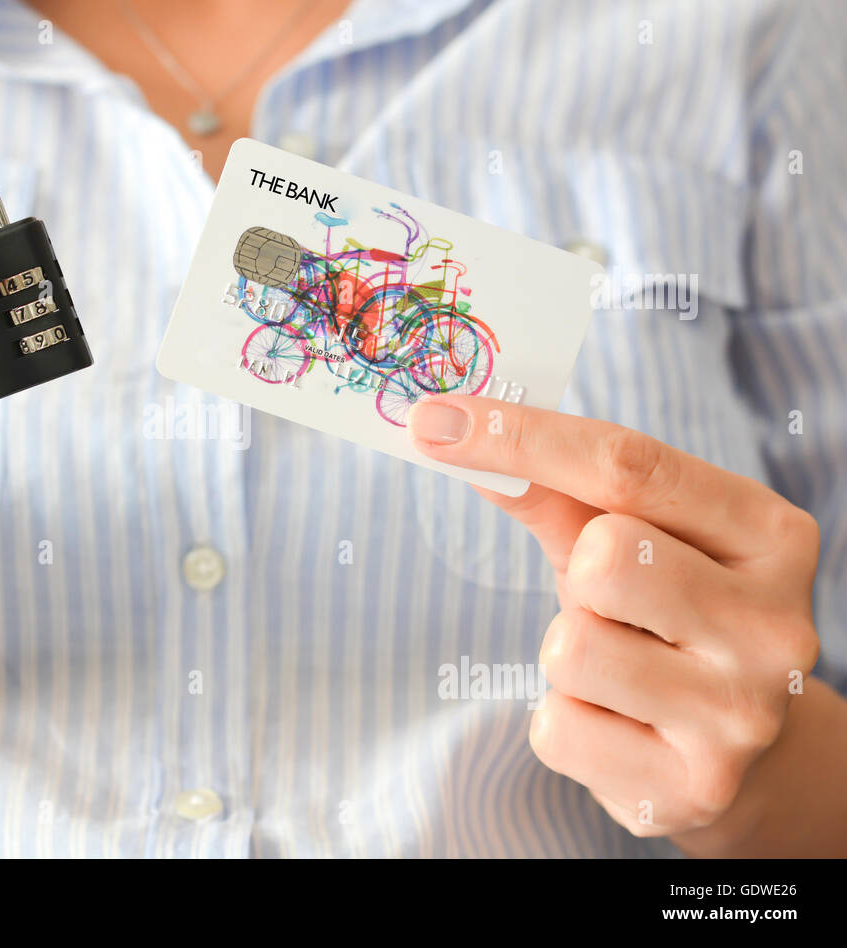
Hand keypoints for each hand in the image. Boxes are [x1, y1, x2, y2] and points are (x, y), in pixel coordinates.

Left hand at [408, 396, 820, 841]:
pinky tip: (615, 724)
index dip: (518, 436)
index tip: (432, 418)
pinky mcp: (689, 789)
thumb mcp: (628, 539)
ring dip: (565, 653)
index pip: (629, 463)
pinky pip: (556, 730)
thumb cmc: (664, 618)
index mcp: (769, 535)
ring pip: (570, 649)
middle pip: (604, 556)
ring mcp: (740, 715)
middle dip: (577, 572)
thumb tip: (449, 431)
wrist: (734, 753)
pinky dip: (563, 721)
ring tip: (618, 668)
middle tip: (609, 600)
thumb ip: (553, 488)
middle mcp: (775, 625)